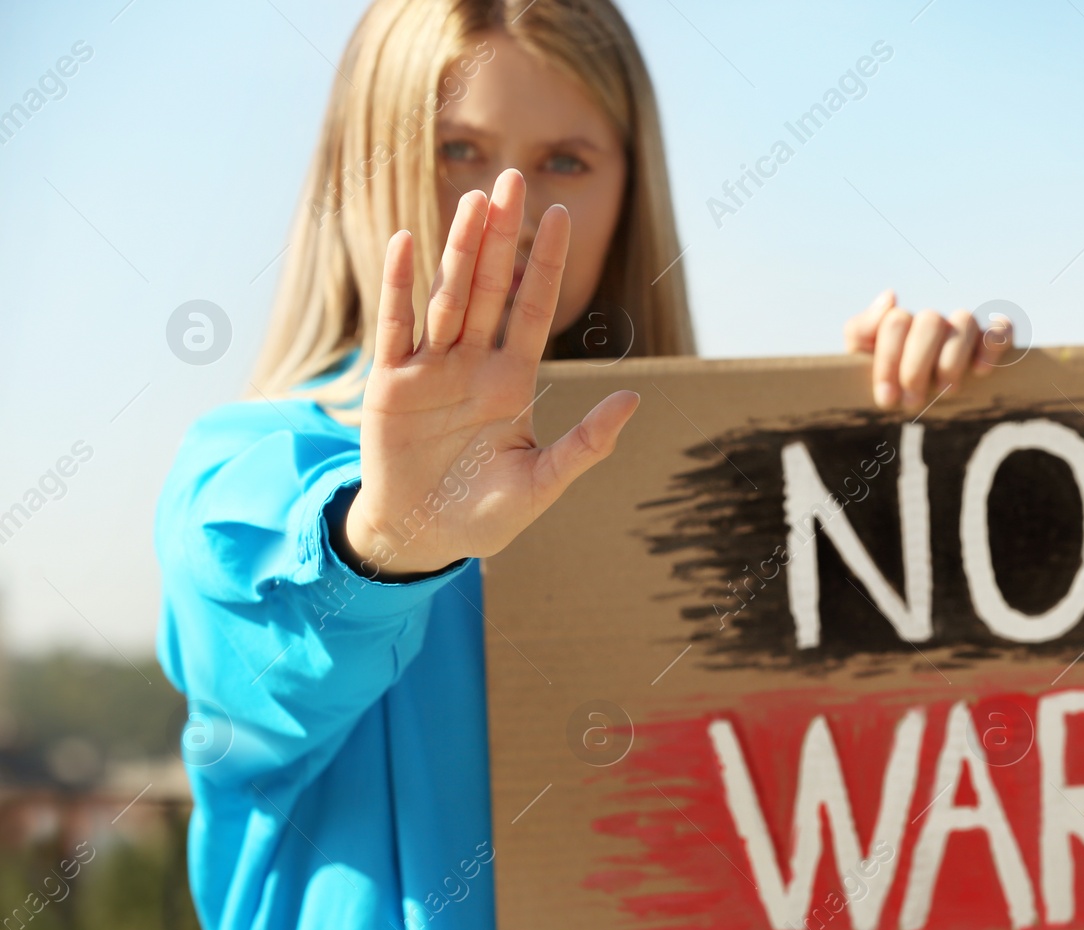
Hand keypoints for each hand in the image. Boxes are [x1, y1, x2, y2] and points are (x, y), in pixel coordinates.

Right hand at [342, 169, 639, 577]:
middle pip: (490, 287)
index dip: (546, 264)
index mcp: (512, 382)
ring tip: (473, 199)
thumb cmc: (484, 515)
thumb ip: (586, 445)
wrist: (422, 538)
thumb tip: (634, 400)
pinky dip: (398, 287)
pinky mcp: (390, 384)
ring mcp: (430, 369)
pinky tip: (403, 243)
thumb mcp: (542, 484)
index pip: (532, 309)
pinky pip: (395, 327)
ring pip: (447, 296)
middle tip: (513, 178)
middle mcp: (472, 365)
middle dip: (502, 235)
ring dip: (458, 249)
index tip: (560, 215)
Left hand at [843, 290, 1014, 411]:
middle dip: (918, 365)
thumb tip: (890, 297)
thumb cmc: (886, 386)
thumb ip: (860, 330)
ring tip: (943, 392)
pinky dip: (992, 346)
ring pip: (965, 321)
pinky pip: (1001, 329)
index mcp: (900, 324)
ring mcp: (962, 330)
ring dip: (952, 359)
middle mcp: (932, 322)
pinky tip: (980, 371)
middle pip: (930, 321)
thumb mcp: (861, 360)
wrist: (912, 409)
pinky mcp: (991, 341)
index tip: (887, 397)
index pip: (896, 322)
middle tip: (913, 401)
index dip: (889, 361)